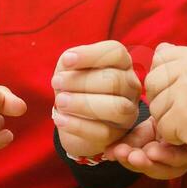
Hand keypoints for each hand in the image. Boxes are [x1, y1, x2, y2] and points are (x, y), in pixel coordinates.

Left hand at [50, 40, 142, 160]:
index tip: (66, 60)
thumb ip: (70, 62)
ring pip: (116, 107)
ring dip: (83, 104)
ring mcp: (128, 111)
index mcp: (122, 63)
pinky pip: (102, 132)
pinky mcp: (118, 135)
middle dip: (81, 81)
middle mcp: (130, 86)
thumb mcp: (71, 70)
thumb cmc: (75, 87)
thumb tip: (68, 61)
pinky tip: (60, 119)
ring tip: (59, 102)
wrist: (74, 119)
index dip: (90, 55)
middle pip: (114, 80)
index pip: (116, 52)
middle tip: (55, 82)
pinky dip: (78, 125)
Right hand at [104, 118, 186, 178]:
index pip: (138, 155)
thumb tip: (108, 137)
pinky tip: (157, 149)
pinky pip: (185, 159)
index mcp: (161, 144)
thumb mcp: (156, 111)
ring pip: (167, 168)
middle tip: (122, 155)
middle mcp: (176, 155)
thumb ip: (138, 122)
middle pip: (152, 166)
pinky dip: (169, 157)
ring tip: (137, 155)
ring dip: (149, 163)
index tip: (108, 152)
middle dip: (134, 162)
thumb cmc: (185, 100)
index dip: (123, 155)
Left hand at [144, 44, 186, 168]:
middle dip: (162, 100)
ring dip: (169, 121)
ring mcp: (186, 89)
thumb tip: (158, 50)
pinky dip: (175, 137)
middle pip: (151, 82)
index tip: (182, 92)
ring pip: (154, 107)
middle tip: (186, 112)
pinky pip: (162, 127)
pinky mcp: (183, 113)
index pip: (160, 57)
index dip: (164, 78)